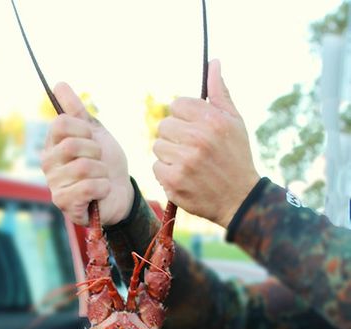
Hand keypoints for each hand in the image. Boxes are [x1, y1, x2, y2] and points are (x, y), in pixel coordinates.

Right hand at [41, 83, 133, 225]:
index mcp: (52, 144)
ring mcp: (54, 185)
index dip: (84, 129)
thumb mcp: (95, 132)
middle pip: (71, 145)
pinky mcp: (64, 203)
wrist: (119, 192)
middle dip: (96, 152)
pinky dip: (103, 187)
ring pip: (82, 167)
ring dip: (101, 172)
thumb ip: (77, 110)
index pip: (61, 123)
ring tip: (101, 177)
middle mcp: (48, 164)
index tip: (92, 139)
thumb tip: (58, 84)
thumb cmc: (106, 163)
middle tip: (100, 161)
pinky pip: (87, 187)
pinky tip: (101, 191)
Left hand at [153, 59, 259, 227]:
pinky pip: (156, 167)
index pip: (177, 105)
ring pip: (158, 147)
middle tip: (190, 149)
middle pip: (164, 126)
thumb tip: (213, 62)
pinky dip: (166, 173)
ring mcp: (185, 161)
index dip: (183, 117)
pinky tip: (183, 177)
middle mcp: (198, 139)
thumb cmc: (236, 157)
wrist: (240, 199)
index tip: (192, 128)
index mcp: (212, 120)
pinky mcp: (174, 181)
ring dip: (169, 155)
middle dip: (174, 136)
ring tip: (188, 164)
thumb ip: (220, 93)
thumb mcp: (235, 122)